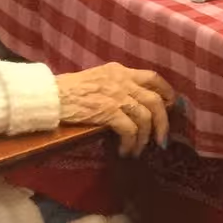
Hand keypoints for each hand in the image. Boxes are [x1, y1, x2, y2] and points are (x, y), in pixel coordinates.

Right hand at [55, 63, 174, 156]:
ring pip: (145, 117)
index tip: (170, 107)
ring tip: (138, 149)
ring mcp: (116, 95)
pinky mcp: (108, 111)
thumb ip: (116, 86)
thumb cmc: (70, 90)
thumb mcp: (98, 79)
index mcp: (120, 71)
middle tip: (162, 140)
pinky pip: (130, 130)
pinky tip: (124, 150)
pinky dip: (131, 143)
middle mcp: (122, 80)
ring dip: (145, 138)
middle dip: (163, 122)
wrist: (52, 95)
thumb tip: (133, 104)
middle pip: (155, 100)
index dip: (166, 92)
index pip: (153, 77)